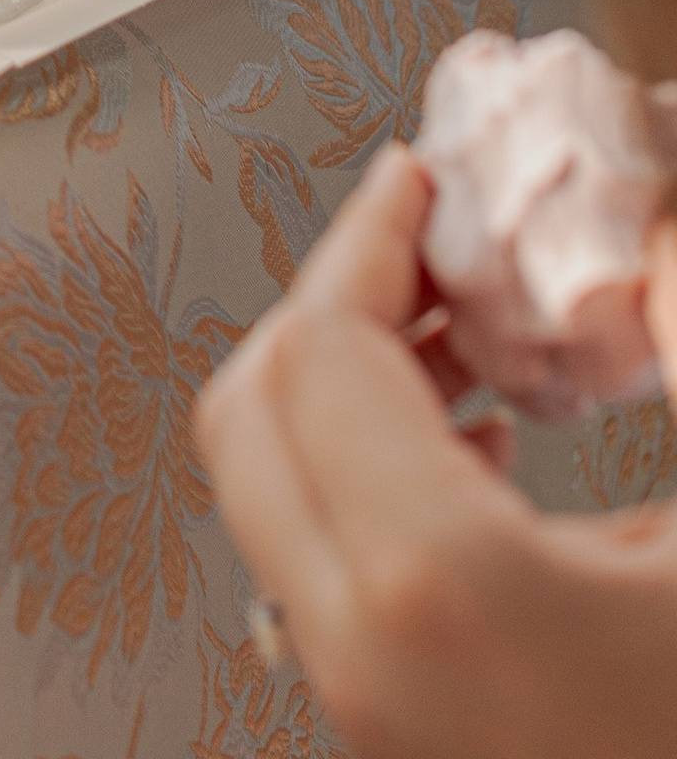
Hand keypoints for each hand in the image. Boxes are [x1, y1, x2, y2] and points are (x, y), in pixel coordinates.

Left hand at [198, 145, 676, 756]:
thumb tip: (653, 233)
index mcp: (444, 586)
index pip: (321, 348)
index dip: (366, 241)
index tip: (417, 188)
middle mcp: (370, 652)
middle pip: (255, 406)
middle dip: (335, 304)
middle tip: (427, 251)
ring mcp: (369, 709)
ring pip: (270, 487)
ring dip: (344, 386)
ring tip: (463, 337)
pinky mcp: (395, 737)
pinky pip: (317, 567)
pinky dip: (360, 472)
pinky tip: (478, 448)